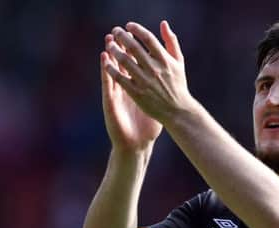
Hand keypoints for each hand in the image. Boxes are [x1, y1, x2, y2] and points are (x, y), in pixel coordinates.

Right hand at [100, 35, 161, 152]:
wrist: (136, 145)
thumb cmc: (147, 129)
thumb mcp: (157, 107)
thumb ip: (162, 94)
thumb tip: (174, 84)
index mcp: (137, 90)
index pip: (135, 67)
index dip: (135, 53)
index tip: (136, 37)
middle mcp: (126, 89)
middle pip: (122, 66)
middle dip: (121, 49)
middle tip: (120, 32)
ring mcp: (117, 94)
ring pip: (112, 71)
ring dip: (110, 55)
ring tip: (109, 40)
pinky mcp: (110, 101)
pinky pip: (107, 83)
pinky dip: (105, 70)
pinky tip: (104, 59)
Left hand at [103, 20, 191, 126]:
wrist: (178, 110)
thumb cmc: (178, 84)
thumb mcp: (178, 62)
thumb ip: (171, 41)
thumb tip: (163, 24)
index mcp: (165, 60)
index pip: (148, 38)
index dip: (136, 29)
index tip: (128, 26)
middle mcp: (154, 69)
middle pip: (133, 47)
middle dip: (121, 36)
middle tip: (115, 31)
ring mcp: (145, 81)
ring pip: (124, 61)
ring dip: (114, 50)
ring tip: (110, 45)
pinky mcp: (137, 93)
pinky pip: (120, 78)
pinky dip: (112, 68)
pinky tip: (107, 63)